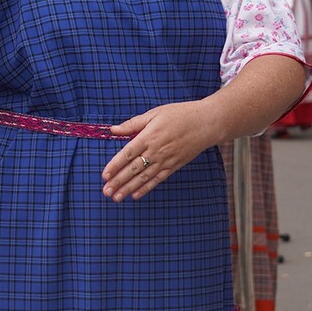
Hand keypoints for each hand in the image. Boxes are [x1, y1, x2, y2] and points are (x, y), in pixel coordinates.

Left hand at [102, 100, 221, 201]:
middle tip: (106, 192)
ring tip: (116, 197)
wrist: (206, 123)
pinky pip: (157, 180)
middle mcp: (156, 151)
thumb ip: (133, 124)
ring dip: (129, 188)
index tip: (104, 175)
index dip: (115, 165)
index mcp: (149, 136)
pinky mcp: (174, 166)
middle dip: (118, 181)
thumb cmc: (180, 115)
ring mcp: (166, 160)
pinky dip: (146, 188)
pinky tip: (135, 195)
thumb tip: (114, 129)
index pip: (128, 153)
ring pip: (144, 178)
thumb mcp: (154, 113)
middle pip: (134, 169)